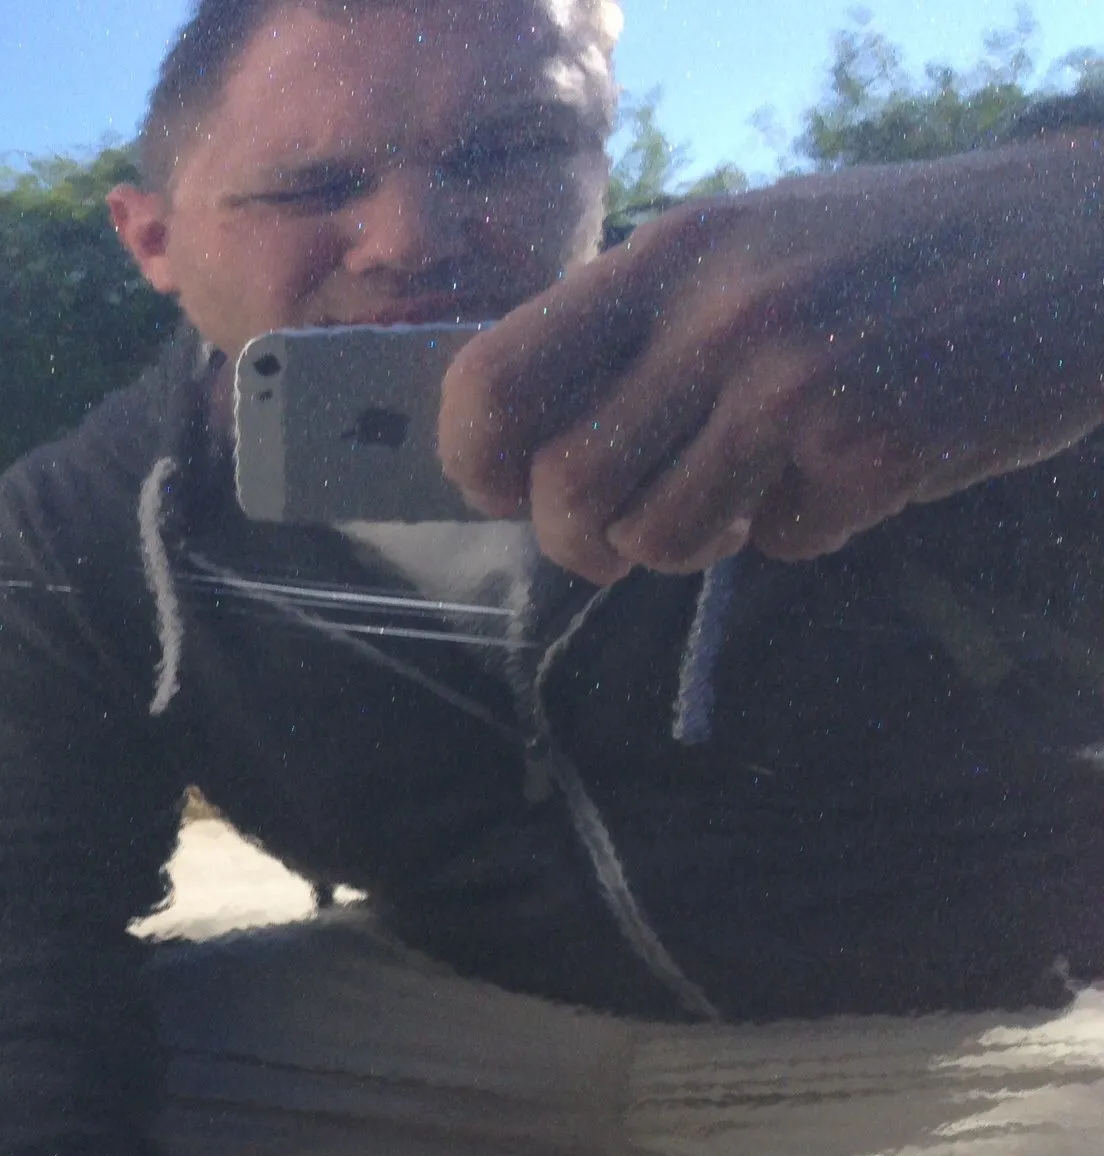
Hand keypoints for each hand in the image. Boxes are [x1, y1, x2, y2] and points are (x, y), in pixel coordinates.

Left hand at [439, 132, 1103, 584]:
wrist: (1072, 244)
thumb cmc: (883, 257)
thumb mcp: (742, 248)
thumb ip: (636, 327)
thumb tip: (522, 441)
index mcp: (666, 256)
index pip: (495, 377)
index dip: (475, 459)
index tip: (499, 491)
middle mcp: (718, 314)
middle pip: (564, 488)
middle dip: (578, 542)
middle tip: (614, 540)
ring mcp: (797, 383)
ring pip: (659, 541)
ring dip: (688, 545)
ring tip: (742, 492)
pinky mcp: (874, 451)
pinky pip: (778, 545)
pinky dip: (799, 528)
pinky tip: (849, 465)